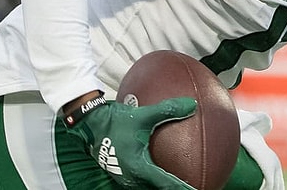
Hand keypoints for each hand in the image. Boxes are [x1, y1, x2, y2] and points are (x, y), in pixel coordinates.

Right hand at [64, 95, 196, 188]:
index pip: (166, 183)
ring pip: (149, 187)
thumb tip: (192, 105)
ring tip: (178, 185)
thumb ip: (168, 110)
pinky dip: (154, 181)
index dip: (182, 188)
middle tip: (194, 188)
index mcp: (138, 167)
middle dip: (174, 189)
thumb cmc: (114, 120)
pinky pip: (142, 181)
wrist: (90, 122)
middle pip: (158, 189)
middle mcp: (131, 176)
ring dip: (162, 186)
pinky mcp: (122, 172)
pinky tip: (162, 175)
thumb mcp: (142, 115)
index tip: (196, 189)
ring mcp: (125, 177)